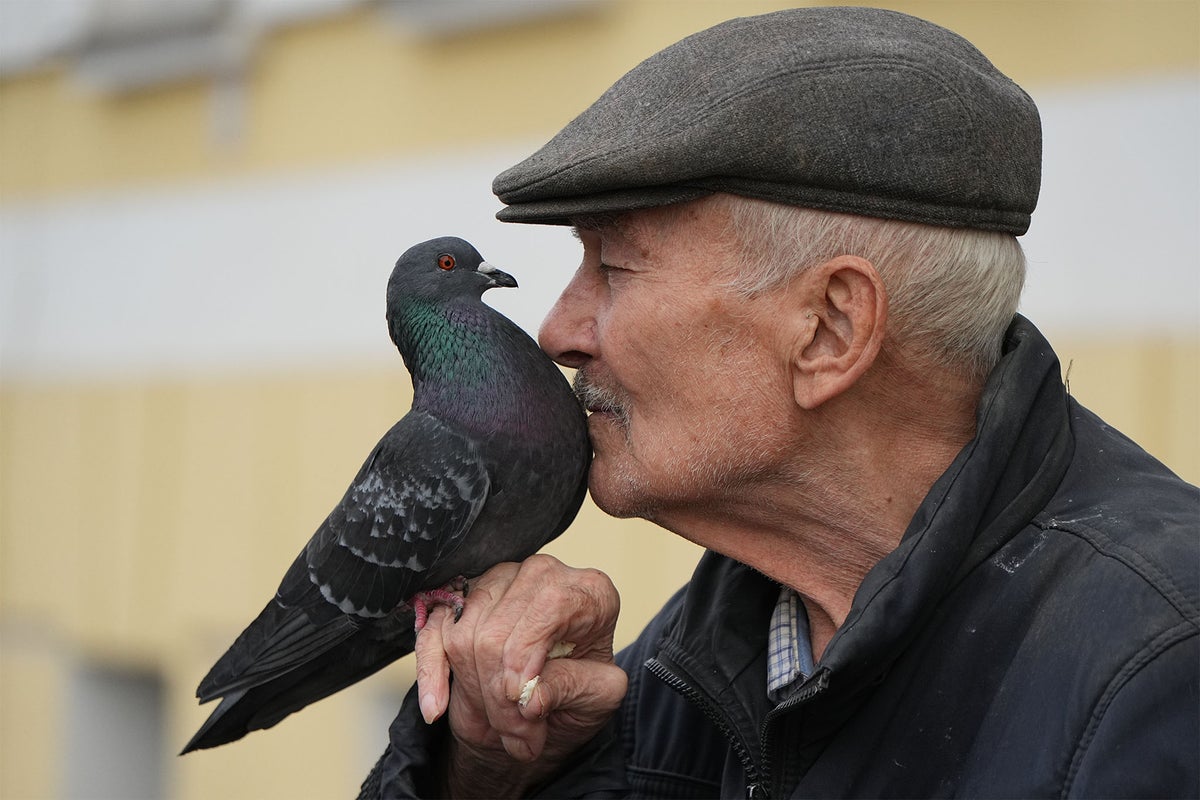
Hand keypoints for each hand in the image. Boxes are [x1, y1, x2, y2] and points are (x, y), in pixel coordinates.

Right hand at [413, 555, 626, 797]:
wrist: (543, 705)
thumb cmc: (580, 693)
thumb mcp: (597, 698)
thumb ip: (572, 690)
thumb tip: (530, 698)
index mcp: (589, 591)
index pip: (550, 605)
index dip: (527, 658)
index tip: (525, 707)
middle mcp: (542, 575)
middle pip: (499, 629)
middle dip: (501, 695)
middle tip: (520, 736)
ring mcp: (497, 583)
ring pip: (465, 636)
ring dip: (477, 693)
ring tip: (504, 727)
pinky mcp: (460, 601)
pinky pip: (433, 634)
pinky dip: (431, 674)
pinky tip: (436, 708)